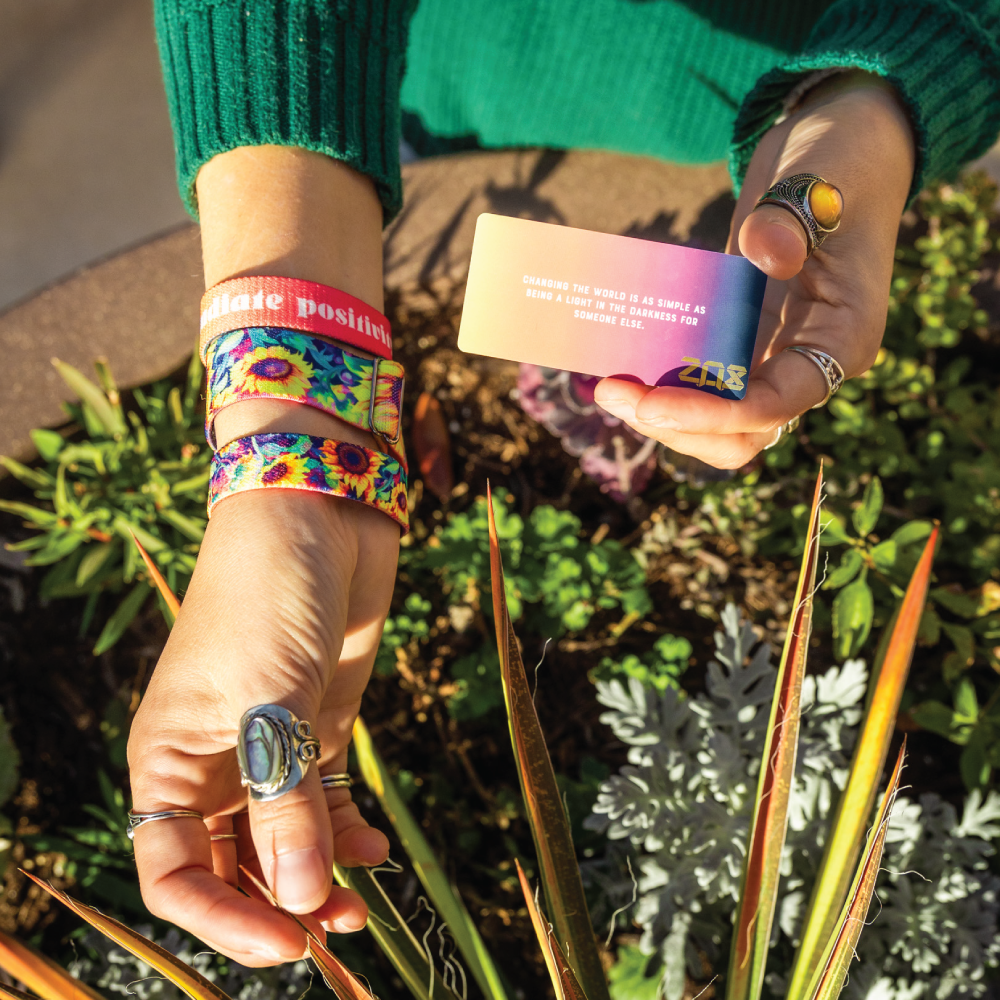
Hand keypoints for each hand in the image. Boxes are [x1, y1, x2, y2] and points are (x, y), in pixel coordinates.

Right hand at [128, 488, 396, 963]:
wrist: (317, 515)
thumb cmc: (267, 594)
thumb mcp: (270, 700)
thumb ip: (281, 800)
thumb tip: (299, 900)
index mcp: (169, 761)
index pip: (173, 872)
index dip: (223, 918)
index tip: (285, 942)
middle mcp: (212, 764)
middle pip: (232, 866)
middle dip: (278, 906)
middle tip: (334, 931)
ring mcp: (269, 748)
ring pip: (281, 843)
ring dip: (315, 880)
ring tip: (359, 905)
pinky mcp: (316, 728)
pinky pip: (321, 805)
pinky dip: (343, 835)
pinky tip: (373, 853)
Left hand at [594, 70, 915, 467]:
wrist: (835, 149)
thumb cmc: (840, 164)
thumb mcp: (819, 181)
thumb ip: (789, 222)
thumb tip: (765, 252)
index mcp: (843, 339)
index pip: (776, 404)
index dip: (714, 415)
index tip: (653, 403)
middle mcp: (809, 363)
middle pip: (743, 434)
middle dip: (677, 425)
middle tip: (611, 391)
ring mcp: (775, 358)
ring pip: (718, 424)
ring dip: (663, 416)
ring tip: (608, 385)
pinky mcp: (744, 345)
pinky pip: (703, 388)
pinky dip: (664, 387)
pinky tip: (623, 367)